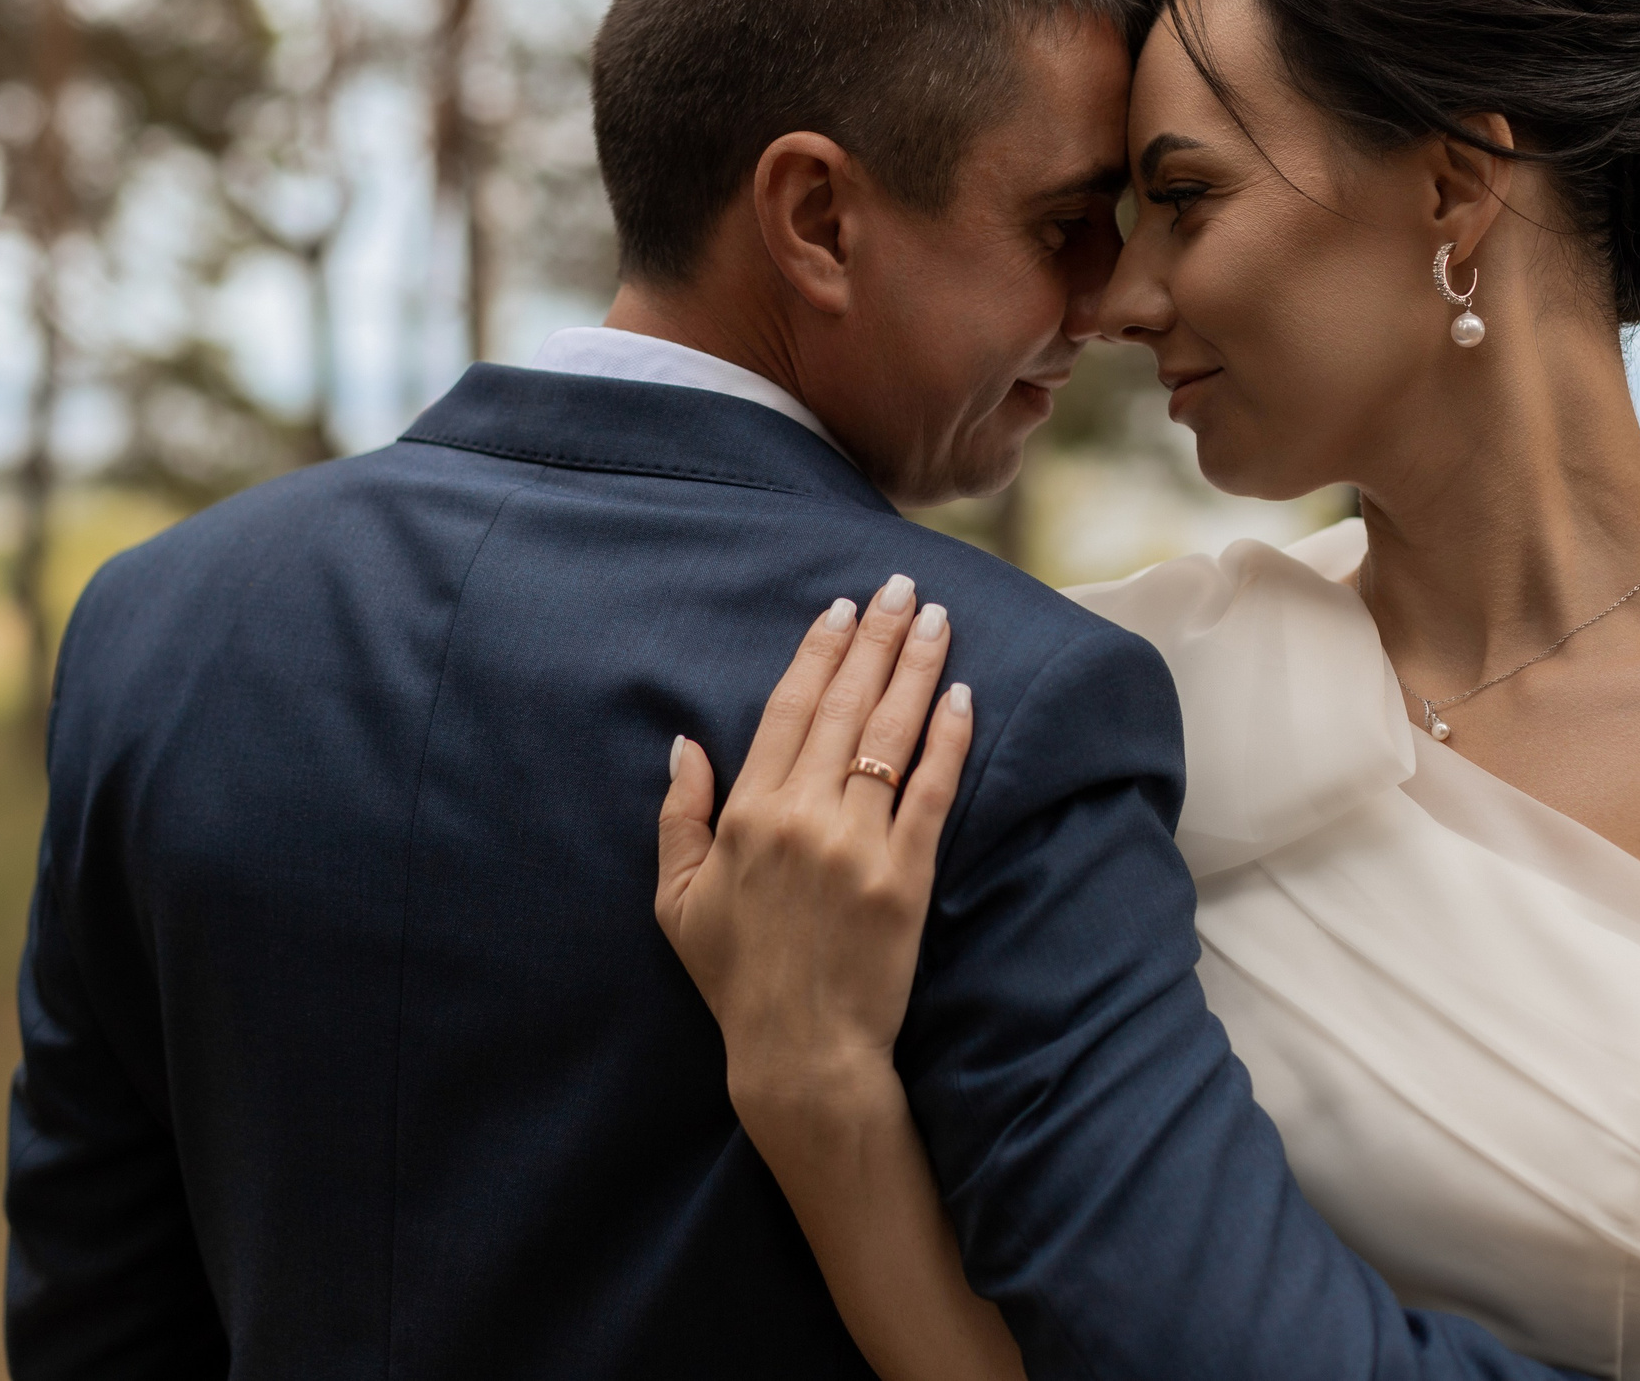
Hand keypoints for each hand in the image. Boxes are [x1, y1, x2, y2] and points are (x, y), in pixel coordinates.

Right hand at [655, 575, 973, 1123]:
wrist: (801, 1053)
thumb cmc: (736, 979)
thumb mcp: (677, 901)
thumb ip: (679, 818)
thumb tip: (685, 744)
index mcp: (747, 816)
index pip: (788, 711)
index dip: (817, 655)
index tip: (838, 610)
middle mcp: (802, 818)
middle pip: (846, 707)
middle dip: (874, 639)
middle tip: (898, 587)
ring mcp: (857, 846)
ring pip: (892, 736)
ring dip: (916, 668)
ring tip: (936, 618)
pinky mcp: (907, 877)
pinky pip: (932, 793)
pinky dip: (948, 740)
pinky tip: (962, 696)